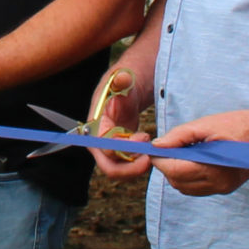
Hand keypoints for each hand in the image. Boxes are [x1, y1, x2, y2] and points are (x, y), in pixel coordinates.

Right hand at [87, 65, 150, 180]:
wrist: (126, 88)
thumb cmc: (123, 83)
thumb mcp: (123, 79)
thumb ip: (122, 80)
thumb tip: (122, 78)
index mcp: (95, 126)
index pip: (105, 147)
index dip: (125, 147)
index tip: (144, 136)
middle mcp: (98, 142)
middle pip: (110, 167)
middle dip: (131, 167)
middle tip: (150, 158)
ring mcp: (109, 149)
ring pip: (121, 170)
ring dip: (138, 166)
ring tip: (153, 151)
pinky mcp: (120, 152)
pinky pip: (128, 167)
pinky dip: (141, 163)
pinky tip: (152, 151)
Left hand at [145, 111, 248, 196]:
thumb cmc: (238, 125)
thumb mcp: (205, 125)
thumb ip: (178, 136)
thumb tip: (157, 146)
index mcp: (212, 168)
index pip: (173, 171)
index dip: (159, 160)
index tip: (154, 148)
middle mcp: (218, 183)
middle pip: (176, 181)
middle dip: (166, 166)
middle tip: (169, 147)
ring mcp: (223, 188)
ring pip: (184, 187)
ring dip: (176, 172)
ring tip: (183, 152)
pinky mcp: (226, 188)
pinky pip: (197, 188)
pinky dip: (188, 177)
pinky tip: (193, 160)